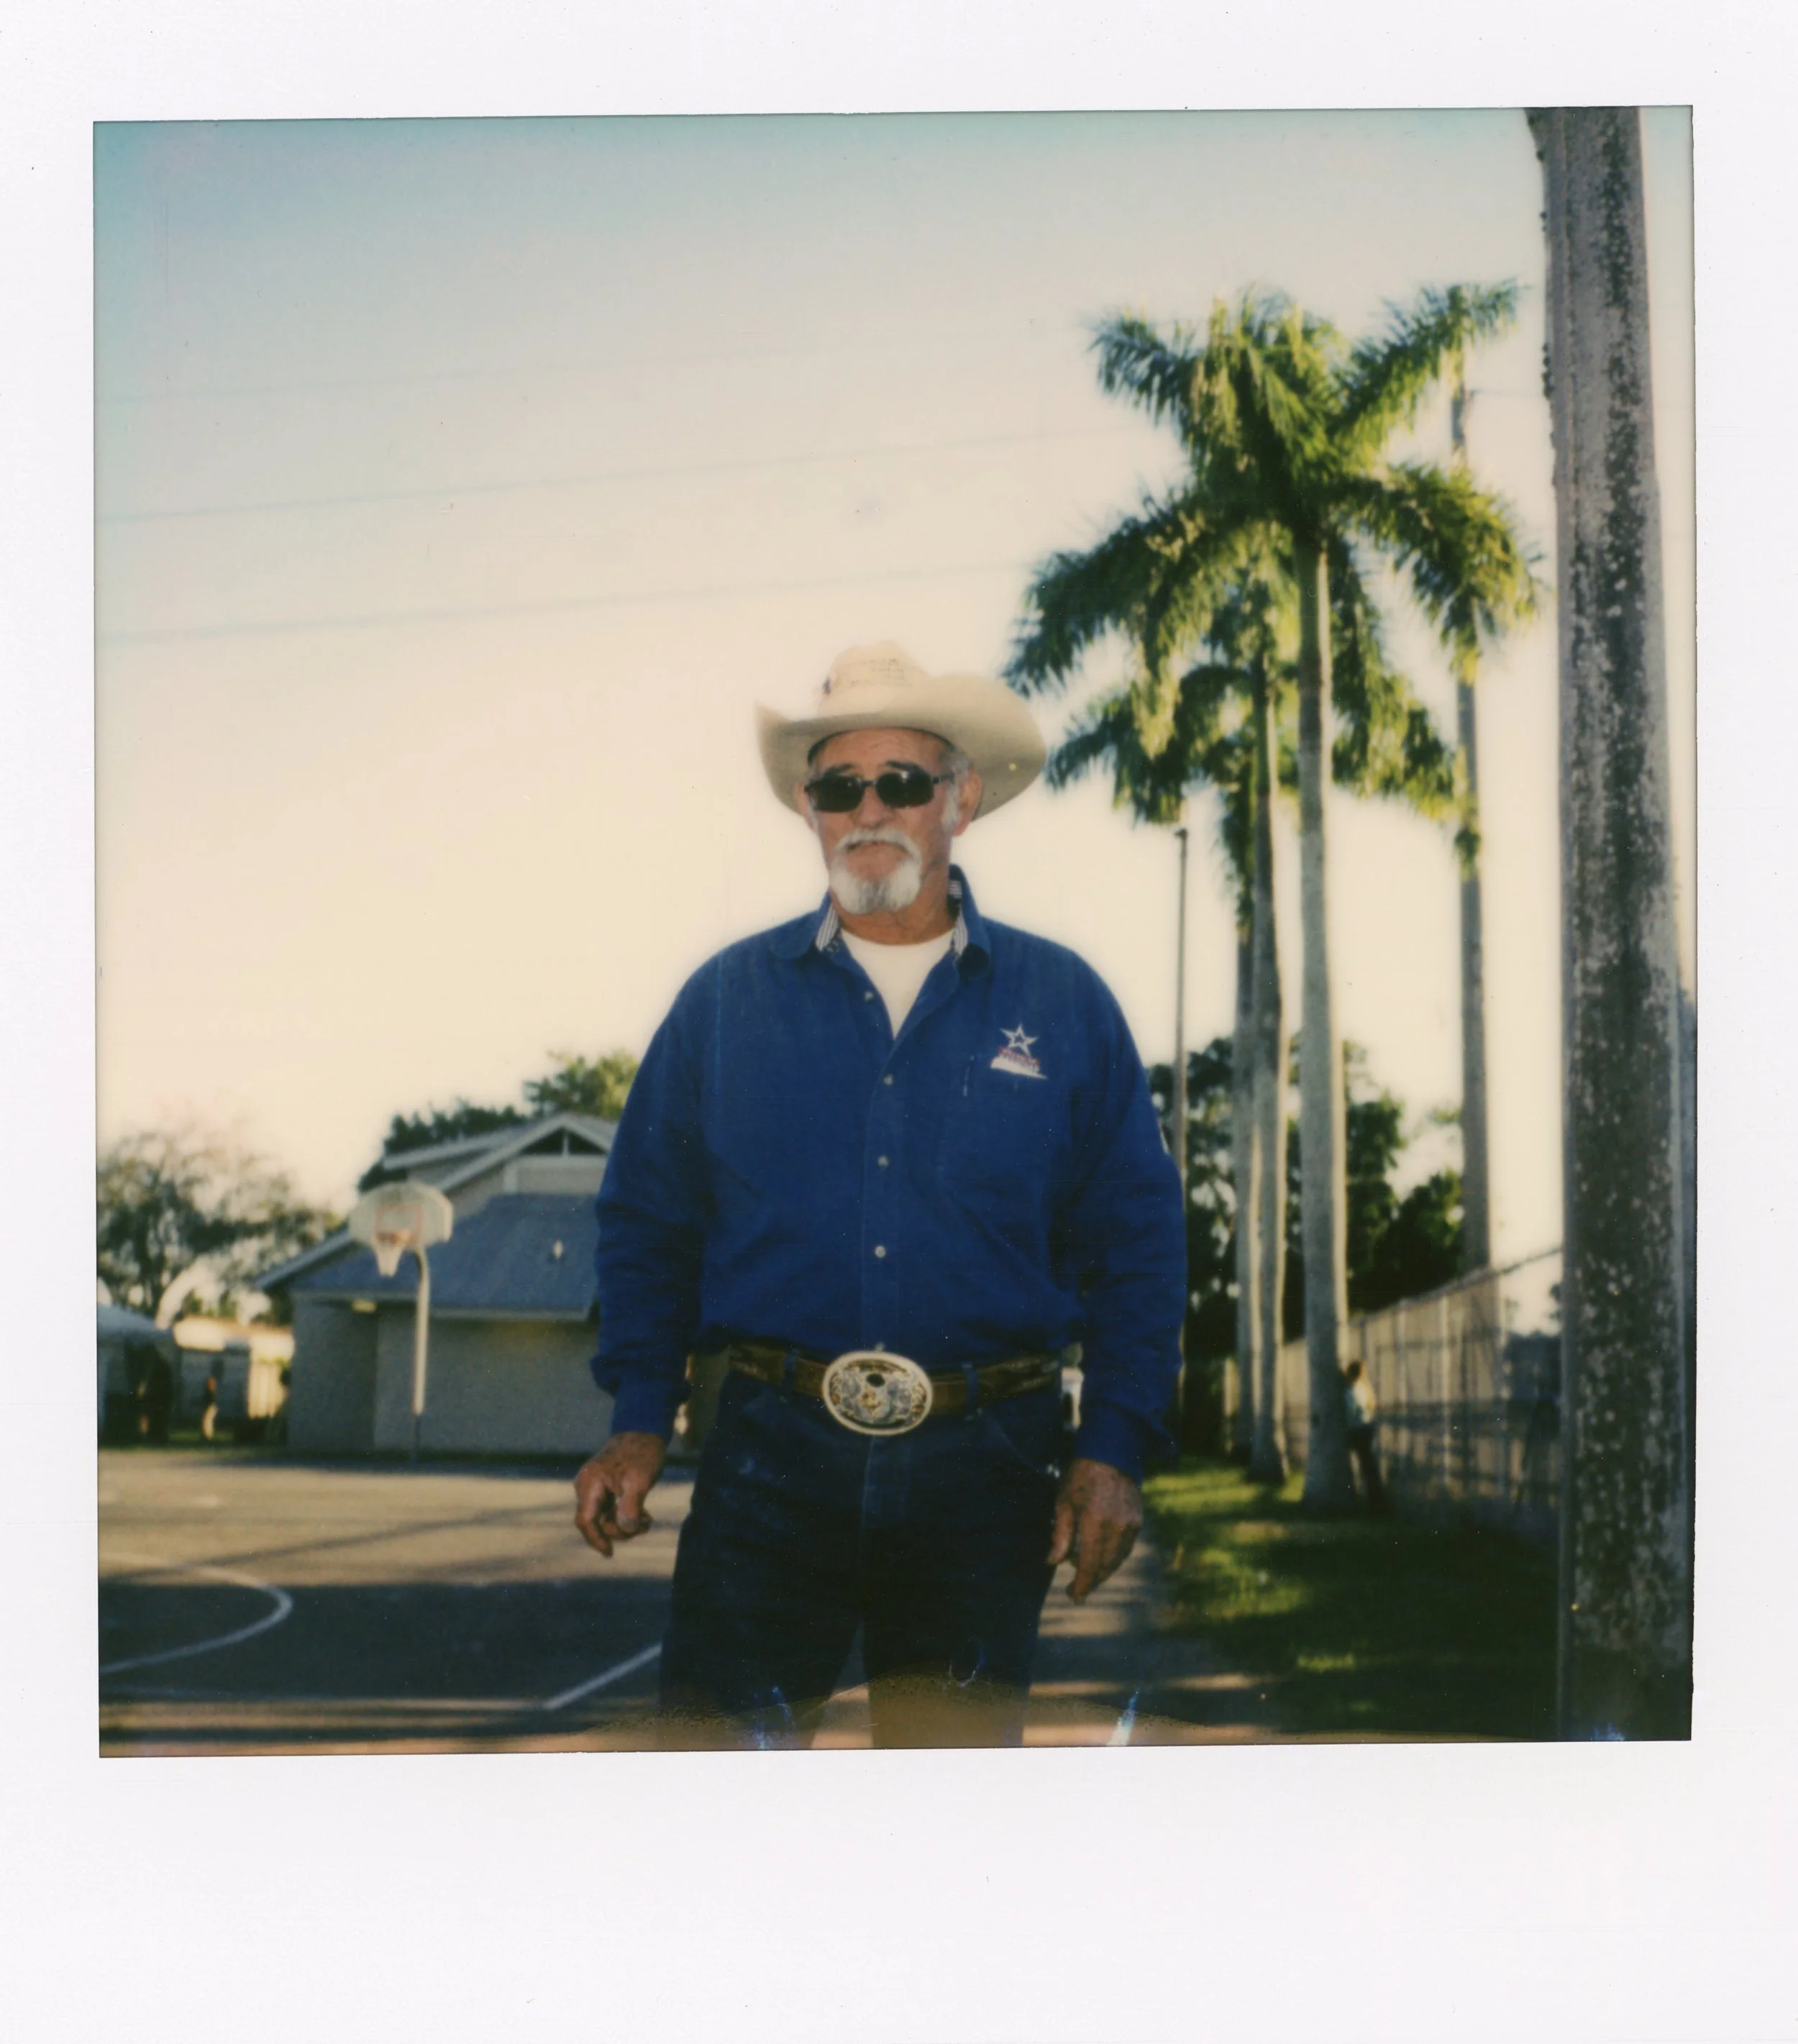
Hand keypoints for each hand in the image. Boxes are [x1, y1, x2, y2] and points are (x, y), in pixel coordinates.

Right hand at [573, 1431, 666, 1556]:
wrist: (644, 1431)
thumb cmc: (641, 1453)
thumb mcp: (640, 1480)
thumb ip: (630, 1506)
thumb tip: (625, 1529)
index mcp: (590, 1483)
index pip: (586, 1520)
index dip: (596, 1540)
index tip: (610, 1554)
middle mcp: (586, 1486)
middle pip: (594, 1522)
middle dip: (618, 1530)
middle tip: (645, 1526)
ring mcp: (593, 1487)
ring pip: (603, 1518)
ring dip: (624, 1524)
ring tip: (648, 1520)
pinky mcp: (603, 1488)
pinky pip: (609, 1510)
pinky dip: (624, 1516)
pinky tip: (643, 1515)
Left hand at [1046, 1456, 1142, 1601]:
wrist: (1111, 1454)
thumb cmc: (1080, 1477)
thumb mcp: (1063, 1503)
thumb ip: (1060, 1536)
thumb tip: (1053, 1562)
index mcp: (1094, 1522)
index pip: (1089, 1565)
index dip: (1082, 1585)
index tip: (1073, 1596)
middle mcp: (1116, 1528)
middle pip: (1104, 1567)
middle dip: (1090, 1581)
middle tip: (1076, 1590)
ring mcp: (1130, 1526)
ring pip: (1116, 1561)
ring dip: (1101, 1571)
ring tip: (1084, 1571)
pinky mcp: (1138, 1522)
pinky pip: (1125, 1550)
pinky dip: (1112, 1558)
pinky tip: (1100, 1556)